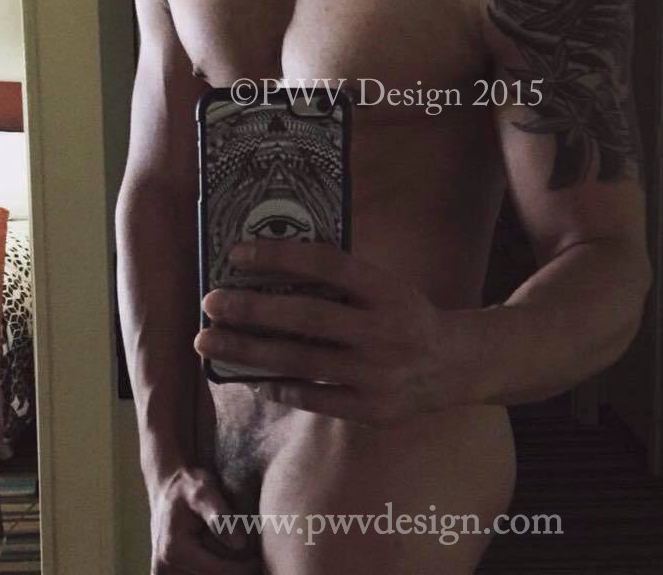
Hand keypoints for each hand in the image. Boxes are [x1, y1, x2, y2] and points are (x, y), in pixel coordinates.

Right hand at [148, 466, 260, 573]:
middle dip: (238, 572)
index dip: (245, 568)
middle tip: (257, 559)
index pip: (219, 573)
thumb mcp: (203, 491)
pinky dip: (216, 571)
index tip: (262, 557)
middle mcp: (166, 568)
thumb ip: (219, 516)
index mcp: (175, 551)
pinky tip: (230, 561)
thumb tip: (239, 543)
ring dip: (227, 572)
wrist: (167, 488)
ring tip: (246, 559)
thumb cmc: (189, 486)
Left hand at [195, 240, 461, 424]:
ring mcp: (376, 373)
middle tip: (210, 301)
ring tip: (209, 341)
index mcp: (386, 289)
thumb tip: (271, 267)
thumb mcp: (385, 286)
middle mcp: (382, 329)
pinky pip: (314, 398)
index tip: (238, 252)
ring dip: (249, 350)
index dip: (280, 256)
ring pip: (301, 361)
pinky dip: (280, 387)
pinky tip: (252, 378)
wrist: (453, 364)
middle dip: (252, 309)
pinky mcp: (372, 408)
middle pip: (306, 317)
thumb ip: (342, 280)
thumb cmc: (405, 315)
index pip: (327, 265)